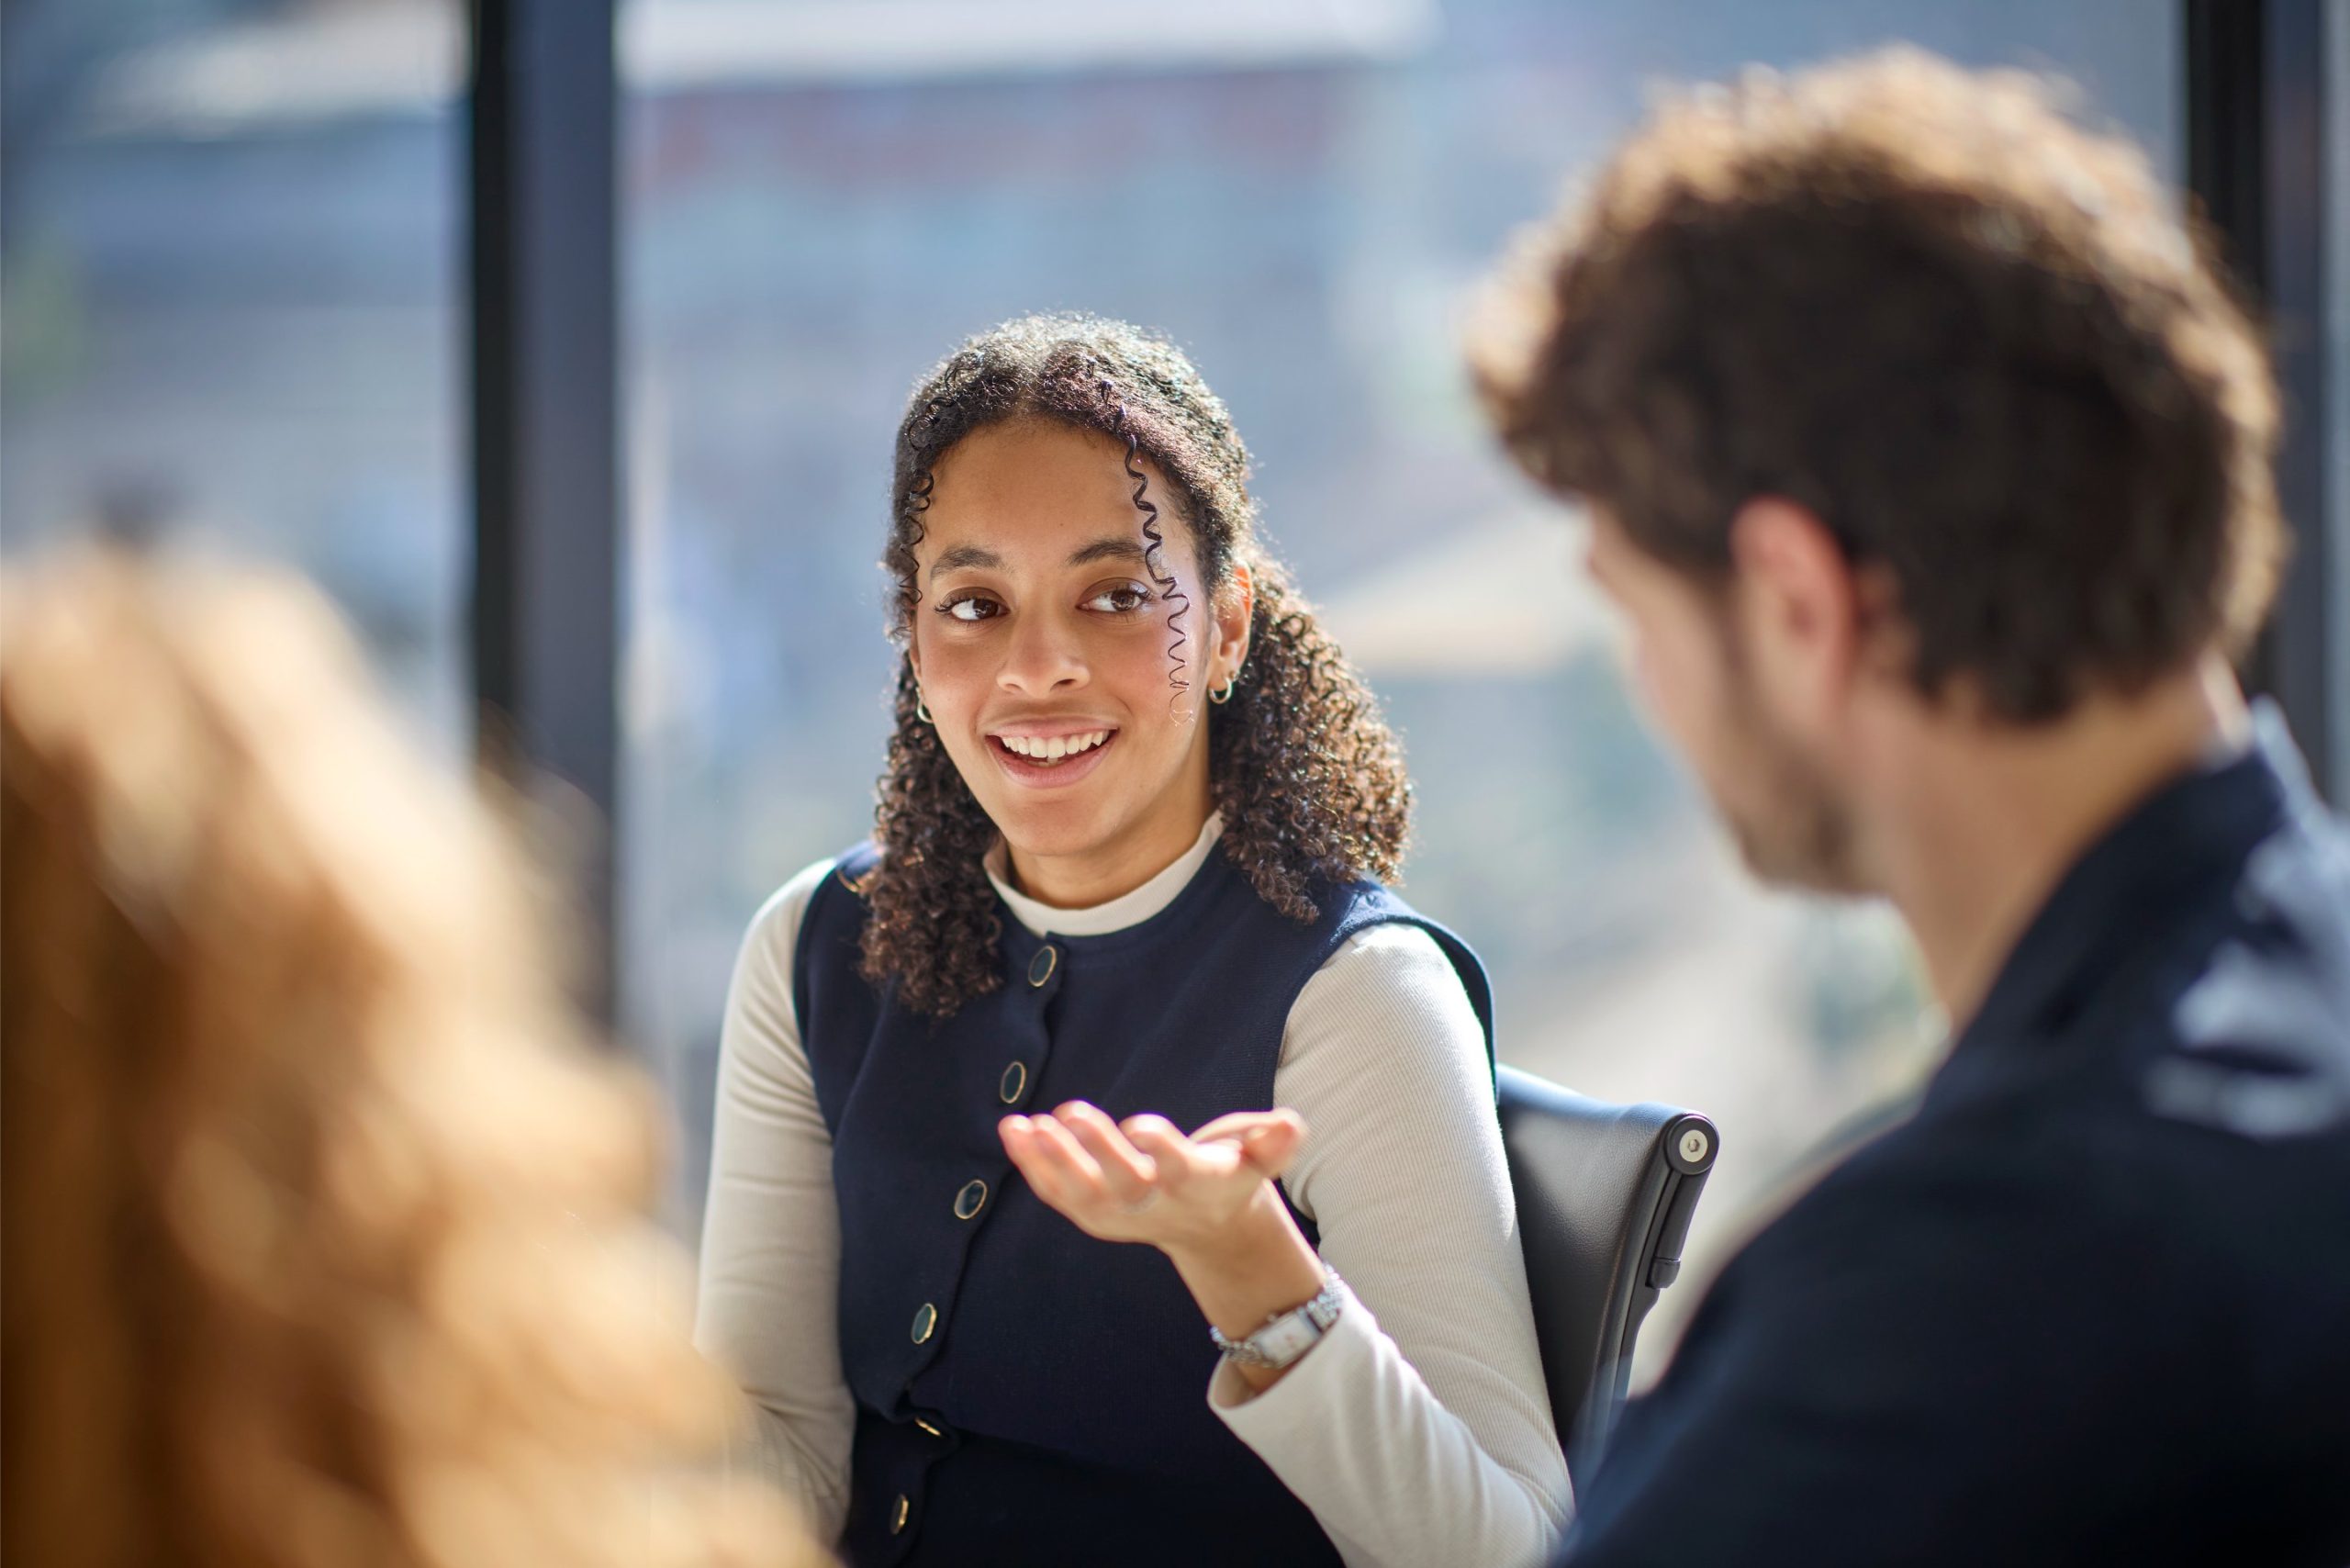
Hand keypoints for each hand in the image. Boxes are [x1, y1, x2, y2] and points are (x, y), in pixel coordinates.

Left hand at [998, 1102, 1306, 1256]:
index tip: (1140, 1124)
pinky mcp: (1091, 1214)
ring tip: (1023, 1125)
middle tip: (1072, 1111)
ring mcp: (1119, 1214)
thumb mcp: (1259, 1158)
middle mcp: (1155, 1205)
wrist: (1207, 1227)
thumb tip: (1291, 1125)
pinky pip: (1057, 1194)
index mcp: (1198, 1186)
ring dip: (1050, 1161)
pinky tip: (1014, 1131)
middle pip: (1122, 1183)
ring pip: (1080, 1194)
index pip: (1179, 1170)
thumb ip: (1274, 1142)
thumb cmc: (1230, 1173)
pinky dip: (1033, 1166)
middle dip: (1096, 1150)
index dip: (1161, 1150)